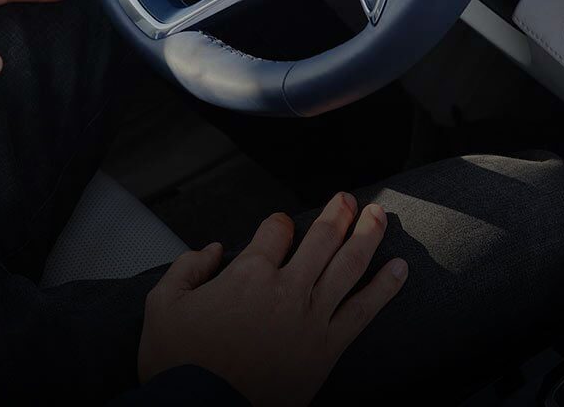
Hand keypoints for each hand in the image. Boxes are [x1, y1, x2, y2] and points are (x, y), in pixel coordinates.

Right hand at [138, 192, 407, 405]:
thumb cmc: (180, 364)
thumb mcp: (163, 306)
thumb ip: (186, 267)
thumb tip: (212, 250)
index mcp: (248, 273)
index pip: (275, 230)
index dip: (278, 223)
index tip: (279, 226)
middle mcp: (286, 288)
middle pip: (323, 237)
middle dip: (338, 213)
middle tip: (347, 199)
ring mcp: (312, 317)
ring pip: (349, 264)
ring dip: (367, 234)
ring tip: (379, 215)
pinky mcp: (328, 348)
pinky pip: (365, 310)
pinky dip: (386, 288)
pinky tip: (400, 269)